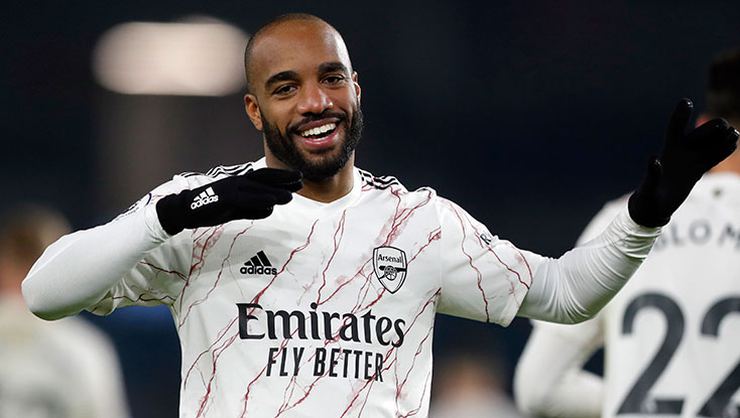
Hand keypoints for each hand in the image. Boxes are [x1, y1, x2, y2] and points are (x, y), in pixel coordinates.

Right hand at [156, 168, 302, 234]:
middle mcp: (238, 182)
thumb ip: (252, 208)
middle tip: (301, 180)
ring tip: (291, 195)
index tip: (298, 178)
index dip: (282, 177)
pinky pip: (246, 198)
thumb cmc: (212, 208)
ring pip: (258, 188)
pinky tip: (272, 202)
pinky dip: (260, 199)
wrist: (187, 210)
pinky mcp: (225, 197)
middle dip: (283, 179)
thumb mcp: (236, 209)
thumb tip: (269, 209)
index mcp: (241, 182)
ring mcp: (232, 188)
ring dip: (275, 191)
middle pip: (265, 178)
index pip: (265, 177)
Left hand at [628, 98, 738, 226]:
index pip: (674, 129)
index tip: (686, 101)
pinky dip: (722, 152)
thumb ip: (651, 175)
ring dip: (721, 139)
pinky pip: (712, 158)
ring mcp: (690, 160)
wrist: (653, 207)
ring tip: (734, 133)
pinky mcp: (697, 170)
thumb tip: (653, 159)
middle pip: (698, 135)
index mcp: (667, 152)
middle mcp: (680, 152)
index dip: (680, 115)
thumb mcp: (647, 188)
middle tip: (723, 126)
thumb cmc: (647, 197)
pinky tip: (733, 144)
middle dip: (709, 129)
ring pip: (709, 145)